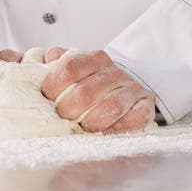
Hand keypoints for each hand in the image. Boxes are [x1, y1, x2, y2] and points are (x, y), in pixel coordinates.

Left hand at [41, 49, 155, 133]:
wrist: (127, 88)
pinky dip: (119, 128)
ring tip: (83, 128)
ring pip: (110, 106)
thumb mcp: (75, 68)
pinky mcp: (145, 105)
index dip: (53, 87)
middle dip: (69, 111)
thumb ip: (57, 63)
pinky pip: (135, 117)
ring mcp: (131, 89)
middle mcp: (113, 71)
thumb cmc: (94, 82)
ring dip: (92, 122)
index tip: (47, 100)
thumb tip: (46, 57)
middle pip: (85, 92)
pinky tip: (107, 132)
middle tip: (63, 119)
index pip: (68, 68)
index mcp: (94, 58)